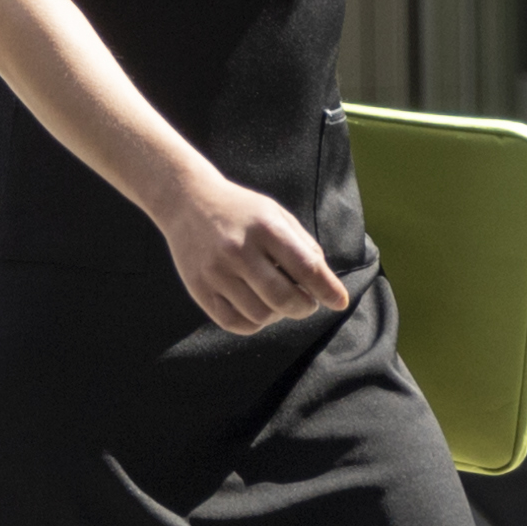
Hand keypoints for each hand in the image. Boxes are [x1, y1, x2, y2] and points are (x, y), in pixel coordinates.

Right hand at [156, 171, 344, 335]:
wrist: (187, 202)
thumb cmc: (241, 211)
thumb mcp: (275, 214)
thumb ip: (303, 246)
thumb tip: (324, 284)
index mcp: (265, 228)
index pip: (306, 268)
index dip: (328, 290)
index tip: (339, 302)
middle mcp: (239, 249)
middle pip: (284, 298)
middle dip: (305, 307)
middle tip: (307, 303)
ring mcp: (216, 271)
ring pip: (261, 315)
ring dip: (278, 315)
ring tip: (277, 302)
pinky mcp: (199, 288)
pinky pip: (234, 323)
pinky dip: (254, 323)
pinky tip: (257, 309)